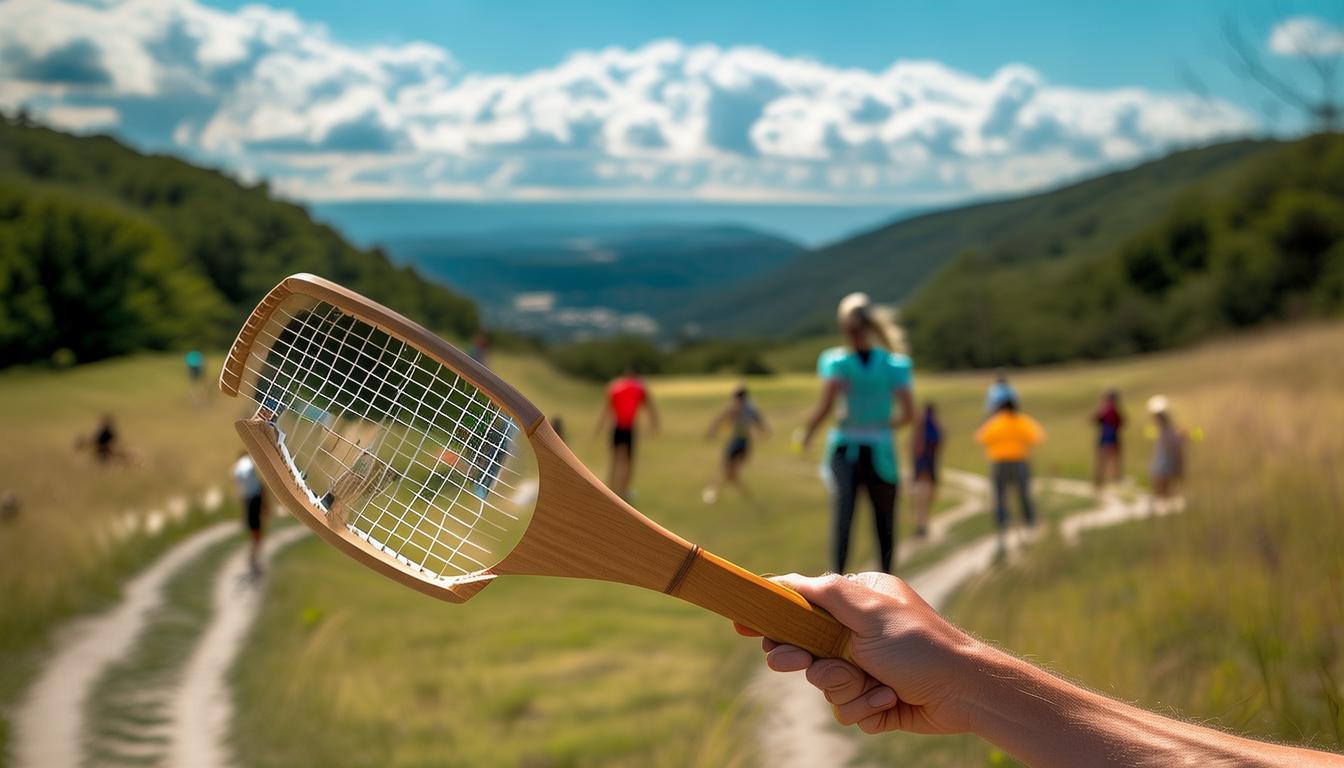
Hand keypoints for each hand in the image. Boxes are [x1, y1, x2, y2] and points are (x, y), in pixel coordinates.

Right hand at [736, 572, 980, 735]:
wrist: (963, 692)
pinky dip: (865, 708)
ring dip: (845, 689)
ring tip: (871, 685)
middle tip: (796, 662)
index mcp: (857, 603)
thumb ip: (822, 593)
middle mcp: (859, 634)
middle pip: (804, 650)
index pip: (802, 606)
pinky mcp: (874, 701)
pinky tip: (888, 701)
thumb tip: (781, 581)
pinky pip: (847, 709)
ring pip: (825, 686)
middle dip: (805, 661)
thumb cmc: (918, 644)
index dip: (771, 616)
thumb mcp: (867, 608)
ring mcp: (866, 669)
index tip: (742, 624)